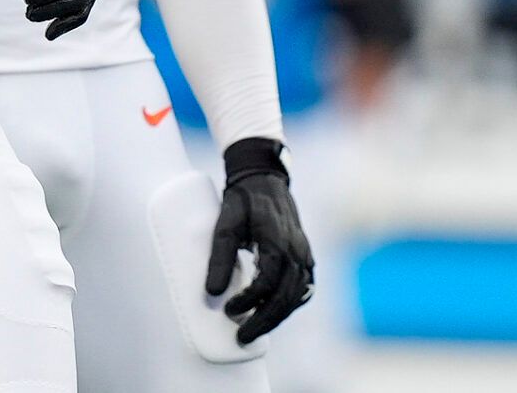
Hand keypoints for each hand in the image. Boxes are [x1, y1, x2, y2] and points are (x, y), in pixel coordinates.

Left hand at [208, 137, 313, 344]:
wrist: (264, 179)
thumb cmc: (241, 200)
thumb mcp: (225, 223)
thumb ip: (219, 256)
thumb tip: (211, 293)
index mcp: (278, 240)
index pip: (268, 281)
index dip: (249, 300)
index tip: (228, 311)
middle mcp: (297, 250)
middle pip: (286, 296)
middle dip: (264, 320)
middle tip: (242, 337)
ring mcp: (305, 254)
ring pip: (297, 295)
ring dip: (276, 317)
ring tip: (253, 330)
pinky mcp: (305, 257)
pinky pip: (303, 288)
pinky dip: (288, 305)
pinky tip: (271, 314)